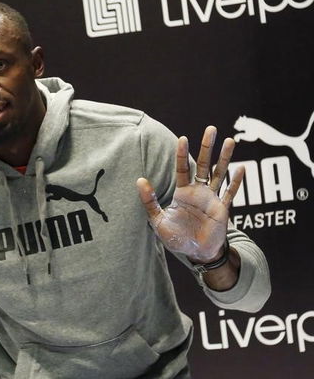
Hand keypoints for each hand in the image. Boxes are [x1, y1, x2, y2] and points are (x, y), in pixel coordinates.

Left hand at [136, 126, 244, 262]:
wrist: (195, 253)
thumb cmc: (176, 237)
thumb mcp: (157, 220)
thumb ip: (149, 201)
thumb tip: (140, 180)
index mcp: (183, 192)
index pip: (183, 168)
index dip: (183, 154)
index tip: (183, 139)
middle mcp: (199, 192)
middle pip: (204, 165)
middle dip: (207, 147)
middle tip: (211, 129)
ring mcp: (212, 199)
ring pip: (220, 174)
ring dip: (225, 158)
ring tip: (230, 141)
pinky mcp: (223, 209)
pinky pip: (231, 193)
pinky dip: (236, 182)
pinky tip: (242, 169)